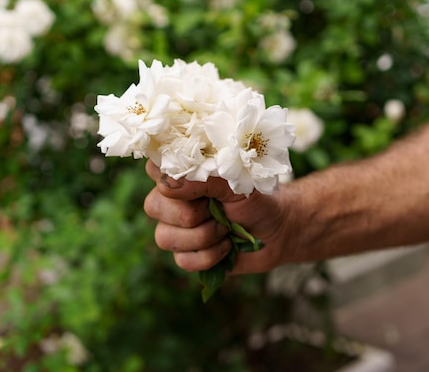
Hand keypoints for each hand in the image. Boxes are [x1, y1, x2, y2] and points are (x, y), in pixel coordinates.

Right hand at [143, 160, 296, 273]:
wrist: (276, 230)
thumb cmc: (255, 198)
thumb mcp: (236, 181)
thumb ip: (204, 177)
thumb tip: (169, 181)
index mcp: (181, 175)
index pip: (153, 168)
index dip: (168, 178)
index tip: (194, 183)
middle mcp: (171, 200)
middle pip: (153, 206)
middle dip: (191, 213)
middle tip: (217, 209)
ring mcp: (176, 228)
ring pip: (165, 237)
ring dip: (203, 236)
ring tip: (226, 229)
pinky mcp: (186, 254)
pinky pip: (183, 260)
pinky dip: (211, 255)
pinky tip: (226, 246)